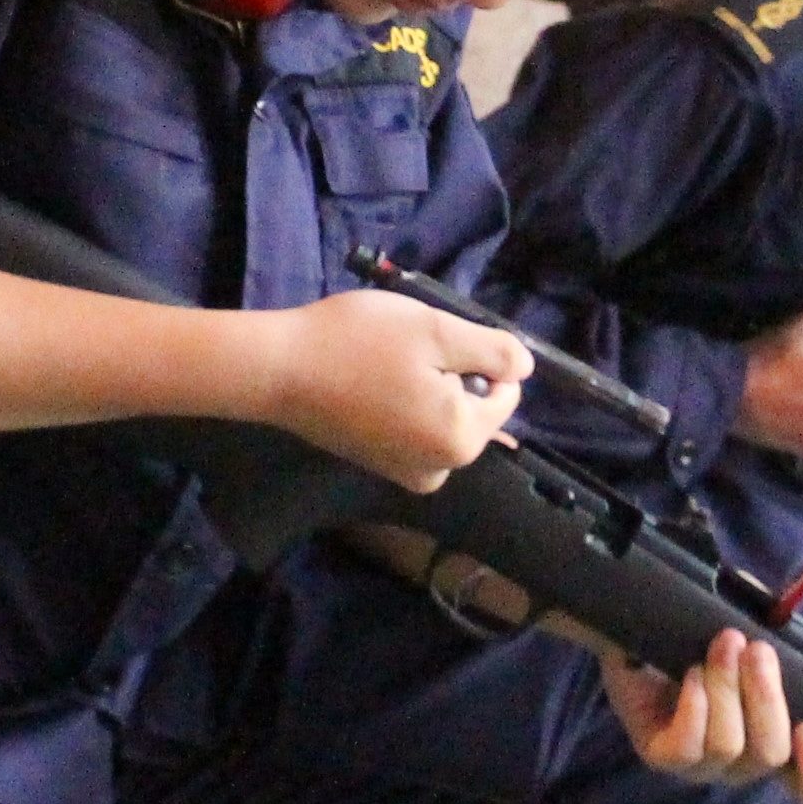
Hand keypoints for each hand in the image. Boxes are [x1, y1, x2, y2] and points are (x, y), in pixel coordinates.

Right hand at [266, 290, 530, 491]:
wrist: (278, 370)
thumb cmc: (358, 343)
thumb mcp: (436, 330)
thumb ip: (492, 350)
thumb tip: (524, 369)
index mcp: (462, 440)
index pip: (506, 392)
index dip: (478, 357)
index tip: (434, 341)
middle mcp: (440, 469)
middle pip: (475, 408)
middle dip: (453, 375)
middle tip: (406, 350)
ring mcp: (407, 473)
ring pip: (444, 417)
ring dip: (428, 387)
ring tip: (386, 365)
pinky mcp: (380, 466)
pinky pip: (416, 431)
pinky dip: (405, 405)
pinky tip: (371, 384)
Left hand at [600, 629, 802, 803]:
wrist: (649, 623)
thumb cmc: (718, 642)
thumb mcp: (782, 649)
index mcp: (777, 745)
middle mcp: (741, 763)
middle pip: (769, 754)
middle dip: (764, 696)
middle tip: (755, 649)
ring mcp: (700, 765)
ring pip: (727, 746)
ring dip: (726, 688)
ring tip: (720, 645)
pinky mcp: (661, 754)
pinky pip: (687, 747)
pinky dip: (694, 705)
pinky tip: (689, 674)